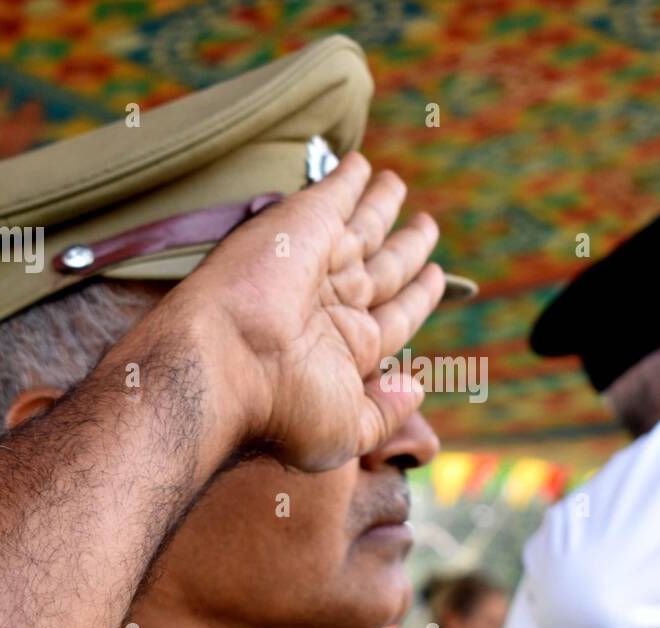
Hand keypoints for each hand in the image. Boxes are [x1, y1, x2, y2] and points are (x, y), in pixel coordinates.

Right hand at [176, 152, 443, 471]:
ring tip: (397, 185)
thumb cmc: (280, 408)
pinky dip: (347, 179)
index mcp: (347, 348)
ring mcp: (318, 262)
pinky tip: (361, 166)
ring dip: (382, 206)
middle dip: (406, 247)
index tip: (436, 276)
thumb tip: (416, 387)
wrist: (223, 366)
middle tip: (427, 226)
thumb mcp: (346, 429)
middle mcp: (333, 302)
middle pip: (384, 267)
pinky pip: (333, 195)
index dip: (418, 295)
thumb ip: (386, 412)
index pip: (396, 315)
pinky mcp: (302, 225)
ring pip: (364, 227)